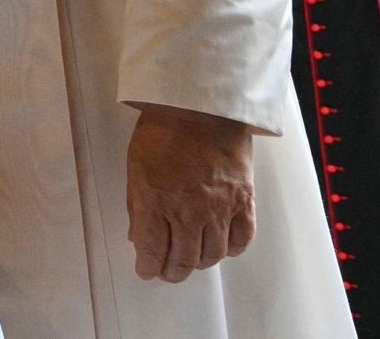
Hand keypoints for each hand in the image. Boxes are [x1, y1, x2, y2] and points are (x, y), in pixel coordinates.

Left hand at [126, 104, 255, 282]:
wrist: (202, 107)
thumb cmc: (164, 129)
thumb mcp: (136, 166)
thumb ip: (137, 205)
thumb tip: (138, 235)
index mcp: (154, 201)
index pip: (151, 250)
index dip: (148, 267)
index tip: (146, 271)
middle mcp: (187, 211)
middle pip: (182, 259)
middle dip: (172, 271)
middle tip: (167, 272)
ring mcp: (218, 208)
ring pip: (211, 255)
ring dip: (199, 263)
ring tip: (191, 261)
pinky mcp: (243, 201)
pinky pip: (240, 239)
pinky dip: (230, 249)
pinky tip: (220, 248)